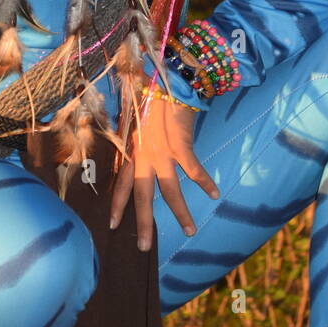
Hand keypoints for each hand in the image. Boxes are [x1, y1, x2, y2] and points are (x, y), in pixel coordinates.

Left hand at [109, 92, 218, 251]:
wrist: (164, 78)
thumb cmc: (150, 93)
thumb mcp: (136, 116)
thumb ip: (135, 134)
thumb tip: (135, 145)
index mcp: (131, 149)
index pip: (120, 184)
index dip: (117, 205)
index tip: (112, 225)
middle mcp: (143, 155)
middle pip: (141, 197)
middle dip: (143, 224)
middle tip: (144, 248)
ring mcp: (162, 153)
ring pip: (170, 191)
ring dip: (181, 213)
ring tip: (191, 231)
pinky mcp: (181, 146)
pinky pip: (194, 171)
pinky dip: (206, 182)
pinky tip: (214, 193)